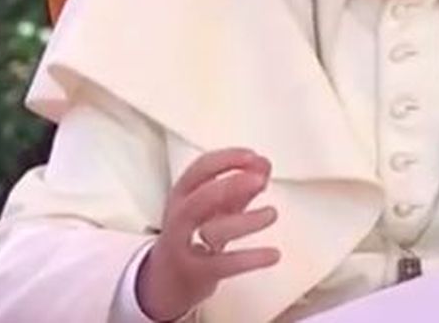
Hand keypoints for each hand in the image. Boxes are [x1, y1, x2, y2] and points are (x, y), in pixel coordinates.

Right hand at [136, 148, 279, 319]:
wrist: (165, 282)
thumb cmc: (191, 237)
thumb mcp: (214, 209)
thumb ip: (240, 187)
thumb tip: (264, 165)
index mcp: (182, 195)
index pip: (200, 169)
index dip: (227, 159)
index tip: (253, 156)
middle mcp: (179, 218)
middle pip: (199, 198)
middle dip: (230, 185)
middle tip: (259, 179)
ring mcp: (184, 246)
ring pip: (212, 231)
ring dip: (246, 220)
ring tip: (272, 213)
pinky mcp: (197, 274)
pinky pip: (225, 264)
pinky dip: (251, 258)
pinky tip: (273, 254)